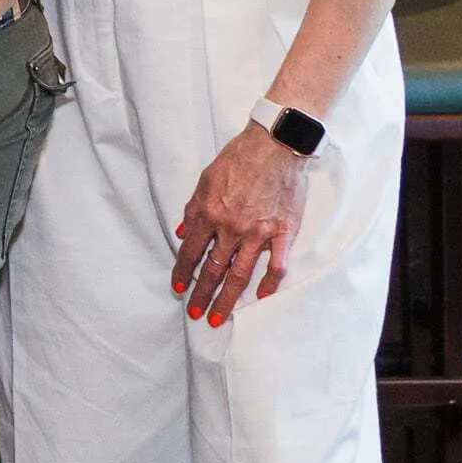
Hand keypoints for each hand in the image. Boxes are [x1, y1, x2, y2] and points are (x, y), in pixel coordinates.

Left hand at [171, 123, 308, 324]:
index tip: (178, 289)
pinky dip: (270, 283)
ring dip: (227, 298)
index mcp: (209, 214)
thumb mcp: (205, 180)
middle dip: (202, 294)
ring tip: (218, 317)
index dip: (183, 273)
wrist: (275, 145)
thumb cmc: (239, 159)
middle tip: (195, 314)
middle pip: (213, 269)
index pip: (190, 252)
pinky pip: (277, 264)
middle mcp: (231, 228)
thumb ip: (193, 209)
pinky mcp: (283, 231)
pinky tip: (261, 296)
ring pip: (240, 273)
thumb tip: (181, 232)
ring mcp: (258, 232)